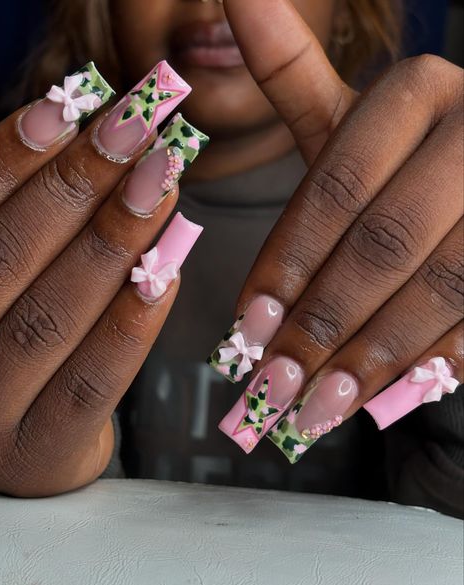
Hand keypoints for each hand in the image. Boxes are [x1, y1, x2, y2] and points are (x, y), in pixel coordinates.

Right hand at [0, 62, 205, 494]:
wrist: (18, 440)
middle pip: (6, 259)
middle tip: (141, 133)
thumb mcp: (4, 271)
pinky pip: (93, 383)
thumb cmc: (9, 335)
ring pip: (52, 317)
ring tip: (164, 184)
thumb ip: (23, 216)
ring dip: (114, 243)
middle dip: (78, 188)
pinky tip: (167, 271)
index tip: (70, 107)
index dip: (12, 158)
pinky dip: (133, 322)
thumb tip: (73, 126)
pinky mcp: (41, 452)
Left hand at [209, 0, 462, 459]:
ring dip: (374, 358)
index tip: (246, 331)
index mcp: (415, 93)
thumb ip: (289, 71)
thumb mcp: (347, 119)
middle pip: (384, 244)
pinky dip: (435, 363)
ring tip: (317, 409)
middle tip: (274, 386)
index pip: (334, 191)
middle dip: (324, 324)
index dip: (288, 267)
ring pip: (442, 287)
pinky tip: (385, 400)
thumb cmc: (396, 157)